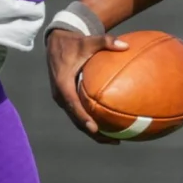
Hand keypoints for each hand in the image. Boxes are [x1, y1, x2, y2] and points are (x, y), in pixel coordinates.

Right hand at [47, 28, 130, 143]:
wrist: (56, 42)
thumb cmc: (73, 43)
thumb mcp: (88, 41)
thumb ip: (106, 42)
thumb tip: (126, 45)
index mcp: (63, 84)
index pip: (72, 104)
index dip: (83, 117)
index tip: (94, 128)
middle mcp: (61, 95)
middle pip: (76, 119)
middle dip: (93, 132)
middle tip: (113, 140)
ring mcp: (63, 98)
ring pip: (78, 120)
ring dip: (94, 132)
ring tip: (115, 140)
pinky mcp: (68, 98)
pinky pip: (80, 113)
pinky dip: (93, 121)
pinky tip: (111, 125)